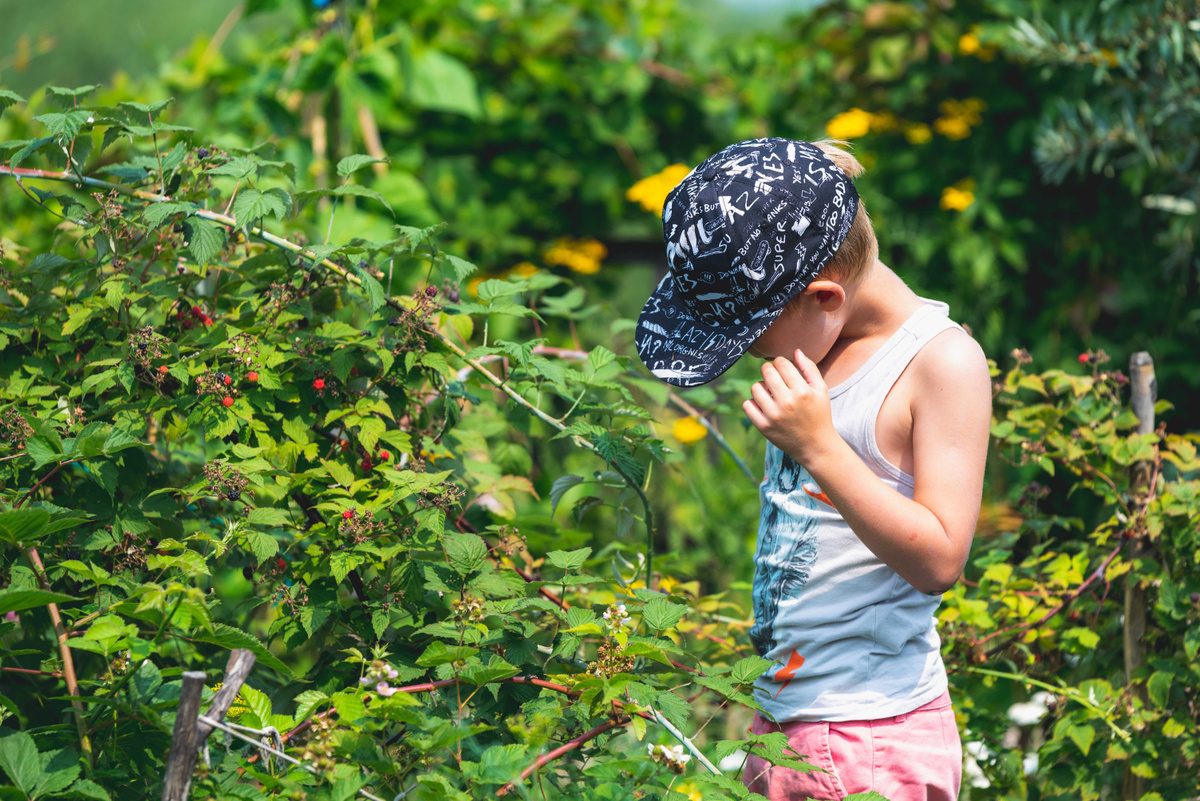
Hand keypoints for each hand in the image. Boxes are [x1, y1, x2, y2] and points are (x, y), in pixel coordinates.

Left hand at [742, 349, 837, 464]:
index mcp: (802, 391)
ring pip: (755, 387)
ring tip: (769, 392)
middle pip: (766, 371)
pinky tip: (763, 405)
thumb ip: (809, 369)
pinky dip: (752, 402)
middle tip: (773, 377)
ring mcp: (774, 416)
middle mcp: (787, 402)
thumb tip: (795, 350)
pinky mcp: (764, 427)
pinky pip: (747, 405)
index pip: (781, 363)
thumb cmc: (819, 414)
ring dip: (761, 386)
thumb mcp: (821, 390)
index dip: (780, 362)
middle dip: (769, 370)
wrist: (815, 446)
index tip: (782, 368)